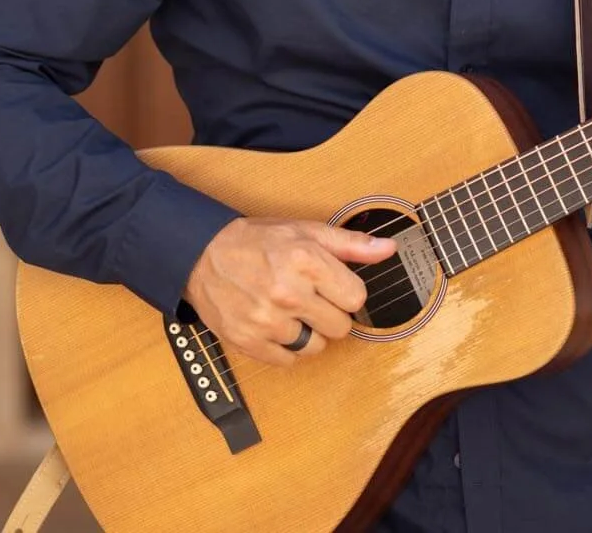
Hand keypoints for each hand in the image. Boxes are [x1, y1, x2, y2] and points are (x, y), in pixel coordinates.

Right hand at [183, 217, 396, 366]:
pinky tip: (274, 325)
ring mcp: (267, 320)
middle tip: (308, 298)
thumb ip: (351, 244)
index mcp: (307, 261)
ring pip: (316, 347)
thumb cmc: (257, 242)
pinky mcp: (249, 341)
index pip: (356, 298)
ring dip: (308, 333)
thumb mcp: (305, 231)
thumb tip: (389, 249)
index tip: (329, 285)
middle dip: (329, 314)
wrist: (202, 255)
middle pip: (340, 327)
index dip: (345, 292)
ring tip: (290, 311)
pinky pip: (289, 360)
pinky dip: (285, 348)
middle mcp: (288, 292)